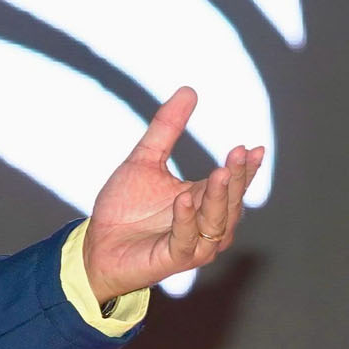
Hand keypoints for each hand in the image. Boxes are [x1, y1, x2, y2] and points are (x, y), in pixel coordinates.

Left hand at [82, 87, 264, 304]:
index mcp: (203, 199)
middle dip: (238, 176)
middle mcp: (206, 223)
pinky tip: (184, 199)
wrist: (95, 245)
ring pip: (218, 221)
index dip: (246, 167)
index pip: (233, 182)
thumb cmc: (122, 209)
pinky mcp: (174, 259)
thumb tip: (189, 90)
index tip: (254, 147)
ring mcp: (194, 243)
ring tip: (221, 171)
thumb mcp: (143, 161)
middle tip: (239, 152)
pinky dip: (187, 220)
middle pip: (231, 199)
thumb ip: (166, 129)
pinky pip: (188, 240)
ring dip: (221, 197)